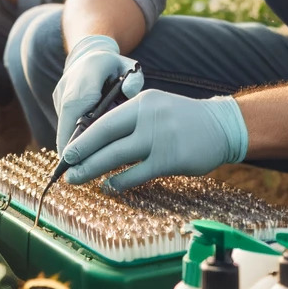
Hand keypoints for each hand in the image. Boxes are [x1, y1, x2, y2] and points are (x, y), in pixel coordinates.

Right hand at [53, 35, 144, 154]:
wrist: (88, 52)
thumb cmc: (112, 64)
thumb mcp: (127, 67)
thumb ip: (133, 80)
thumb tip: (131, 91)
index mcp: (83, 83)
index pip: (75, 115)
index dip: (76, 140)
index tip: (80, 163)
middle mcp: (66, 91)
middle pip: (65, 128)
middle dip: (72, 151)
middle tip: (82, 172)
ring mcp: (59, 96)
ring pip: (63, 128)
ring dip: (71, 145)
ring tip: (84, 166)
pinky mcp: (57, 102)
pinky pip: (64, 124)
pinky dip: (72, 136)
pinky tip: (84, 152)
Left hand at [61, 89, 247, 192]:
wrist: (221, 125)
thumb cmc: (182, 120)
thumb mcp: (155, 108)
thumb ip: (130, 121)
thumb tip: (96, 140)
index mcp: (141, 101)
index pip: (104, 120)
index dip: (83, 137)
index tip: (68, 150)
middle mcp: (147, 116)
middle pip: (104, 137)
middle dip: (82, 154)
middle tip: (65, 167)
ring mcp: (158, 138)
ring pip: (116, 156)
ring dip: (93, 169)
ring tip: (78, 179)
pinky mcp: (170, 159)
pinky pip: (137, 173)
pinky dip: (119, 182)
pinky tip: (108, 187)